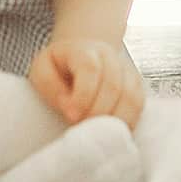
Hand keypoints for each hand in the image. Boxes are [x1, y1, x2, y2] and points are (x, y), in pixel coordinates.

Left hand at [27, 34, 143, 127]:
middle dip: (96, 113)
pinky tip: (110, 131)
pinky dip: (126, 122)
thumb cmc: (58, 68)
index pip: (90, 69)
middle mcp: (110, 57)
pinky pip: (139, 107)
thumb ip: (49, 85)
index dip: (82, 96)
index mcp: (84, 49)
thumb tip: (67, 105)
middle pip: (113, 86)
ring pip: (131, 97)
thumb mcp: (41, 70)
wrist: (81, 58)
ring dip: (113, 120)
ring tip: (95, 132)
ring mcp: (126, 71)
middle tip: (82, 127)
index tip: (70, 116)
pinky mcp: (136, 87)